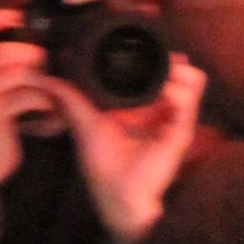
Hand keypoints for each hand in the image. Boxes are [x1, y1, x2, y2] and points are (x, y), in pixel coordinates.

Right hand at [0, 2, 50, 188]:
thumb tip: (24, 52)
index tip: (15, 17)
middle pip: (0, 52)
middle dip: (28, 56)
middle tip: (42, 68)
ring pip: (16, 70)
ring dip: (41, 81)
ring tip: (51, 96)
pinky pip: (27, 95)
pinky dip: (46, 104)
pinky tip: (53, 118)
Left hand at [56, 55, 205, 243]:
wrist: (118, 196)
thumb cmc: (105, 165)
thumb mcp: (87, 124)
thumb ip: (72, 99)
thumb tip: (49, 79)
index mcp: (146, 106)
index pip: (163, 71)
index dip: (158, 57)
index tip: (141, 47)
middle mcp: (164, 110)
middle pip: (183, 71)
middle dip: (171, 60)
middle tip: (153, 59)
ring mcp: (176, 120)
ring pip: (194, 80)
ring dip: (178, 73)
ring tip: (160, 77)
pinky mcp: (182, 132)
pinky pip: (190, 101)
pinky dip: (178, 92)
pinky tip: (163, 93)